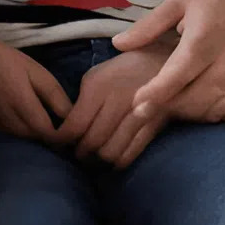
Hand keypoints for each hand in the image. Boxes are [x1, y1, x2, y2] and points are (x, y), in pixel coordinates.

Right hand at [0, 27, 71, 141]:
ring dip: (34, 131)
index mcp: (24, 106)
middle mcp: (10, 121)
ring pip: (23, 136)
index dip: (62, 135)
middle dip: (49, 133)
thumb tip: (71, 116)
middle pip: (36, 137)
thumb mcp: (34, 71)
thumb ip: (54, 95)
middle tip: (61, 123)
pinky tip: (23, 115)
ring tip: (44, 118)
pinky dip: (20, 127)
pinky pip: (10, 131)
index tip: (72, 128)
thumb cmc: (4, 60)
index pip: (49, 135)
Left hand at [53, 45, 174, 167]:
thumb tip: (68, 127)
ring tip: (92, 158)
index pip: (74, 125)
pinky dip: (118, 163)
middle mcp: (117, 100)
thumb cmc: (125, 68)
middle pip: (91, 142)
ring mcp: (138, 114)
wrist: (168, 62)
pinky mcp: (154, 125)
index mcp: (98, 86)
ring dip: (97, 161)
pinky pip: (131, 154)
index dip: (62, 140)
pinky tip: (112, 160)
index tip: (56, 143)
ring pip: (110, 152)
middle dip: (79, 153)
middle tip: (75, 154)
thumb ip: (82, 100)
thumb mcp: (98, 74)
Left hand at [110, 0, 224, 123]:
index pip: (176, 76)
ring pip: (213, 110)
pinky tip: (203, 103)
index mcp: (204, 38)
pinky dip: (215, 113)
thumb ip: (148, 27)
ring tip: (176, 102)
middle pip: (193, 99)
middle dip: (169, 106)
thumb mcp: (177, 2)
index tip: (137, 106)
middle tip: (153, 104)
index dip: (155, 94)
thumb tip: (117, 45)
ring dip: (191, 113)